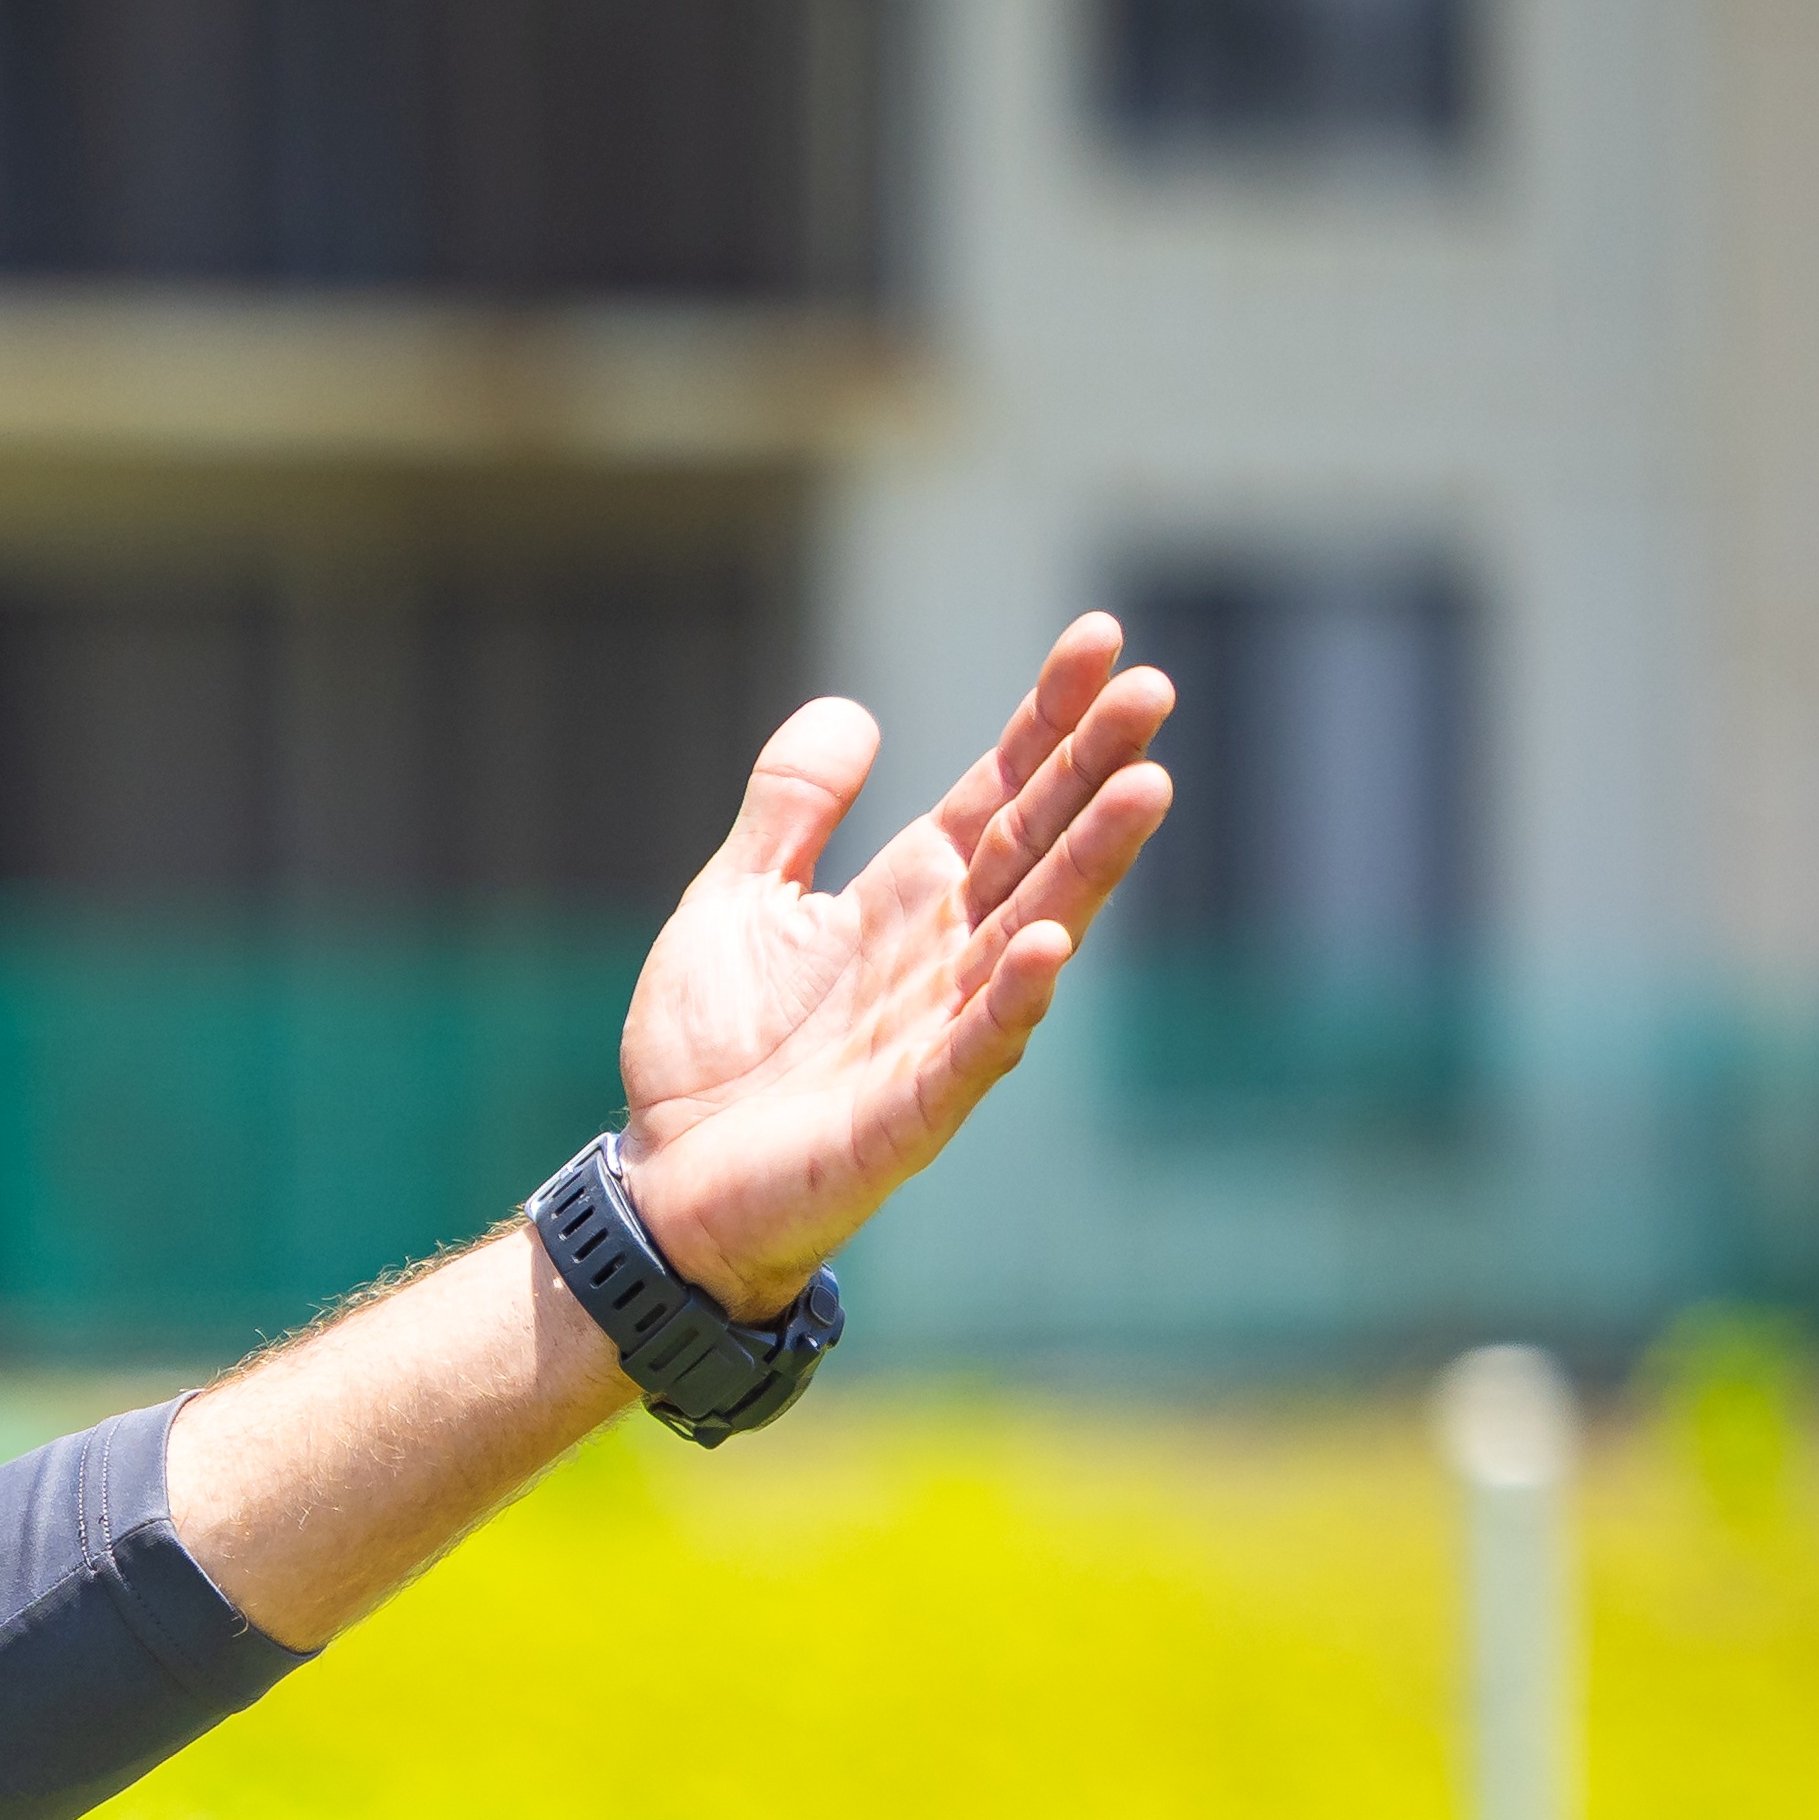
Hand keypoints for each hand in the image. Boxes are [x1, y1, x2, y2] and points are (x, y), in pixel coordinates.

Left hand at [612, 619, 1173, 1315]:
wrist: (665, 1182)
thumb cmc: (710, 1052)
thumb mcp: (734, 903)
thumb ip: (791, 812)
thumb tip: (851, 711)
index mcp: (906, 898)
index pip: (997, 791)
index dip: (1046, 718)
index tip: (1100, 637)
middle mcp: (943, 954)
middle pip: (1036, 846)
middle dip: (1094, 770)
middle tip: (1154, 688)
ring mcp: (939, 1030)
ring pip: (1034, 934)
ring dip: (1090, 866)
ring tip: (1146, 787)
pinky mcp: (912, 1110)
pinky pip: (974, 1050)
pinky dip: (1012, 1001)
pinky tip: (1048, 947)